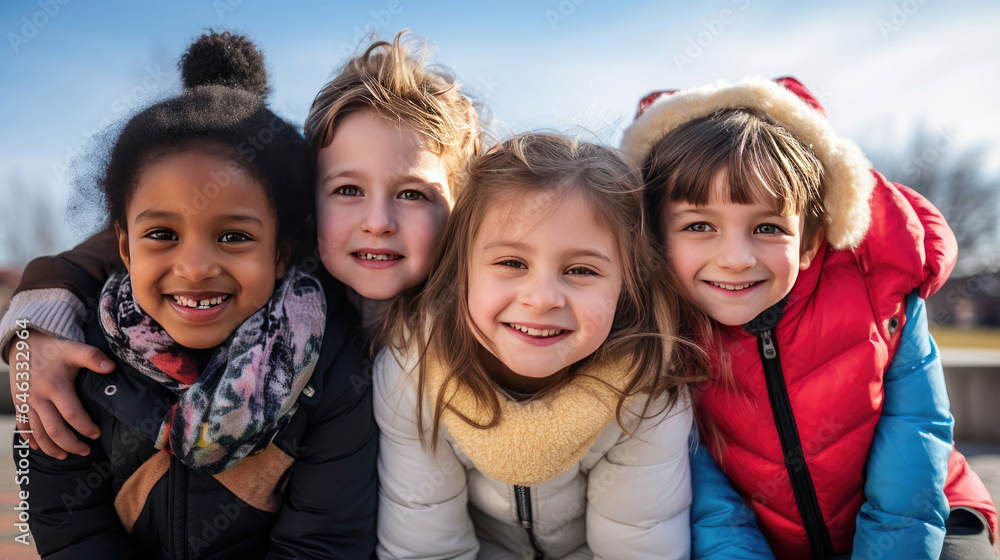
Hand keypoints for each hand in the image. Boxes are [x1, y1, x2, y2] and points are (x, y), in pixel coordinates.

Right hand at [7, 331, 113, 457]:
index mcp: (56, 387)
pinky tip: (39, 448)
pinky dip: (30, 439)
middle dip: (70, 444)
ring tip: (64, 456)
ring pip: (37, 433)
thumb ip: (93, 357)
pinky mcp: (19, 403)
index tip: (97, 433)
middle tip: (85, 451)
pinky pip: (22, 426)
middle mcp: (39, 398)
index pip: (72, 414)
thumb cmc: (55, 348)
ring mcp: (27, 402)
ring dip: (51, 447)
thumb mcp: (75, 349)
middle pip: (54, 429)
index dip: (85, 427)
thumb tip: (112, 367)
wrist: (25, 343)